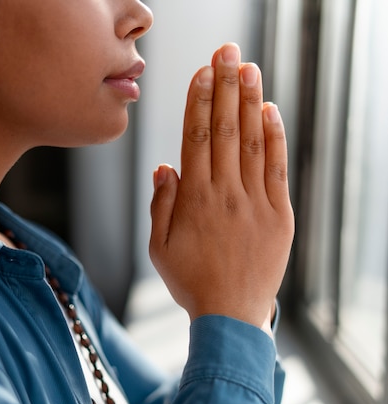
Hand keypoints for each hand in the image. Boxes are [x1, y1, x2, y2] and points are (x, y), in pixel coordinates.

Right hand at [149, 43, 293, 334]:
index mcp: (194, 201)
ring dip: (251, 102)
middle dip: (224, 86)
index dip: (198, 101)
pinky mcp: (280, 216)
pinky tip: (271, 111)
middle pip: (226, 130)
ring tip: (248, 68)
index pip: (196, 138)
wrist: (231, 315)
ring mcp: (256, 204)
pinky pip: (277, 169)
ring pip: (253, 143)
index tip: (201, 72)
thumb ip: (160, 205)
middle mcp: (225, 195)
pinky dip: (275, 138)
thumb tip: (165, 167)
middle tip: (225, 51)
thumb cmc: (191, 282)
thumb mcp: (158, 249)